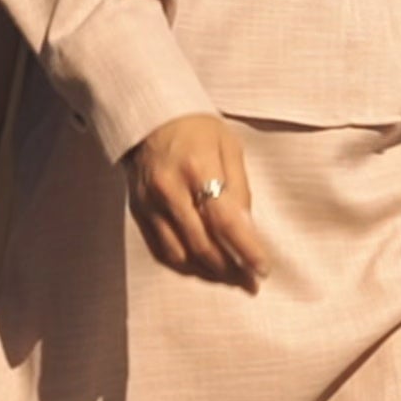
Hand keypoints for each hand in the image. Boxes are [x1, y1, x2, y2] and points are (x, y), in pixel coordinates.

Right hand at [124, 115, 271, 290]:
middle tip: (251, 283)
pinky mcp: (138, 212)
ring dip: (209, 273)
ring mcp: (150, 203)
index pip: (225, 221)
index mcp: (198, 168)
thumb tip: (249, 232)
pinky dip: (185, 266)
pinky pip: (161, 251)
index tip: (263, 269)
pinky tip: (204, 269)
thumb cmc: (196, 129)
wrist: (148, 117)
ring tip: (231, 279)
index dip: (246, 250)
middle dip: (231, 270)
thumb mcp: (229, 147)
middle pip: (203, 245)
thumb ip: (240, 189)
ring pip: (181, 254)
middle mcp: (170, 189)